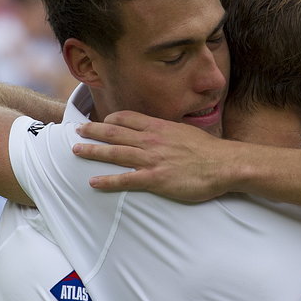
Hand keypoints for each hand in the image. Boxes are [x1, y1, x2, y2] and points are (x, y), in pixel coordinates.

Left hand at [73, 111, 240, 200]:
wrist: (225, 164)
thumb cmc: (210, 151)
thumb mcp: (187, 132)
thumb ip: (171, 132)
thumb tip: (165, 134)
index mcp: (160, 127)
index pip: (128, 117)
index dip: (111, 119)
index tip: (101, 121)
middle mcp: (151, 140)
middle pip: (115, 132)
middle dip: (93, 130)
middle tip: (77, 130)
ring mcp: (152, 159)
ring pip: (114, 152)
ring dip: (93, 151)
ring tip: (76, 151)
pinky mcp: (155, 178)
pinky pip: (125, 179)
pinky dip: (107, 180)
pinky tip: (93, 182)